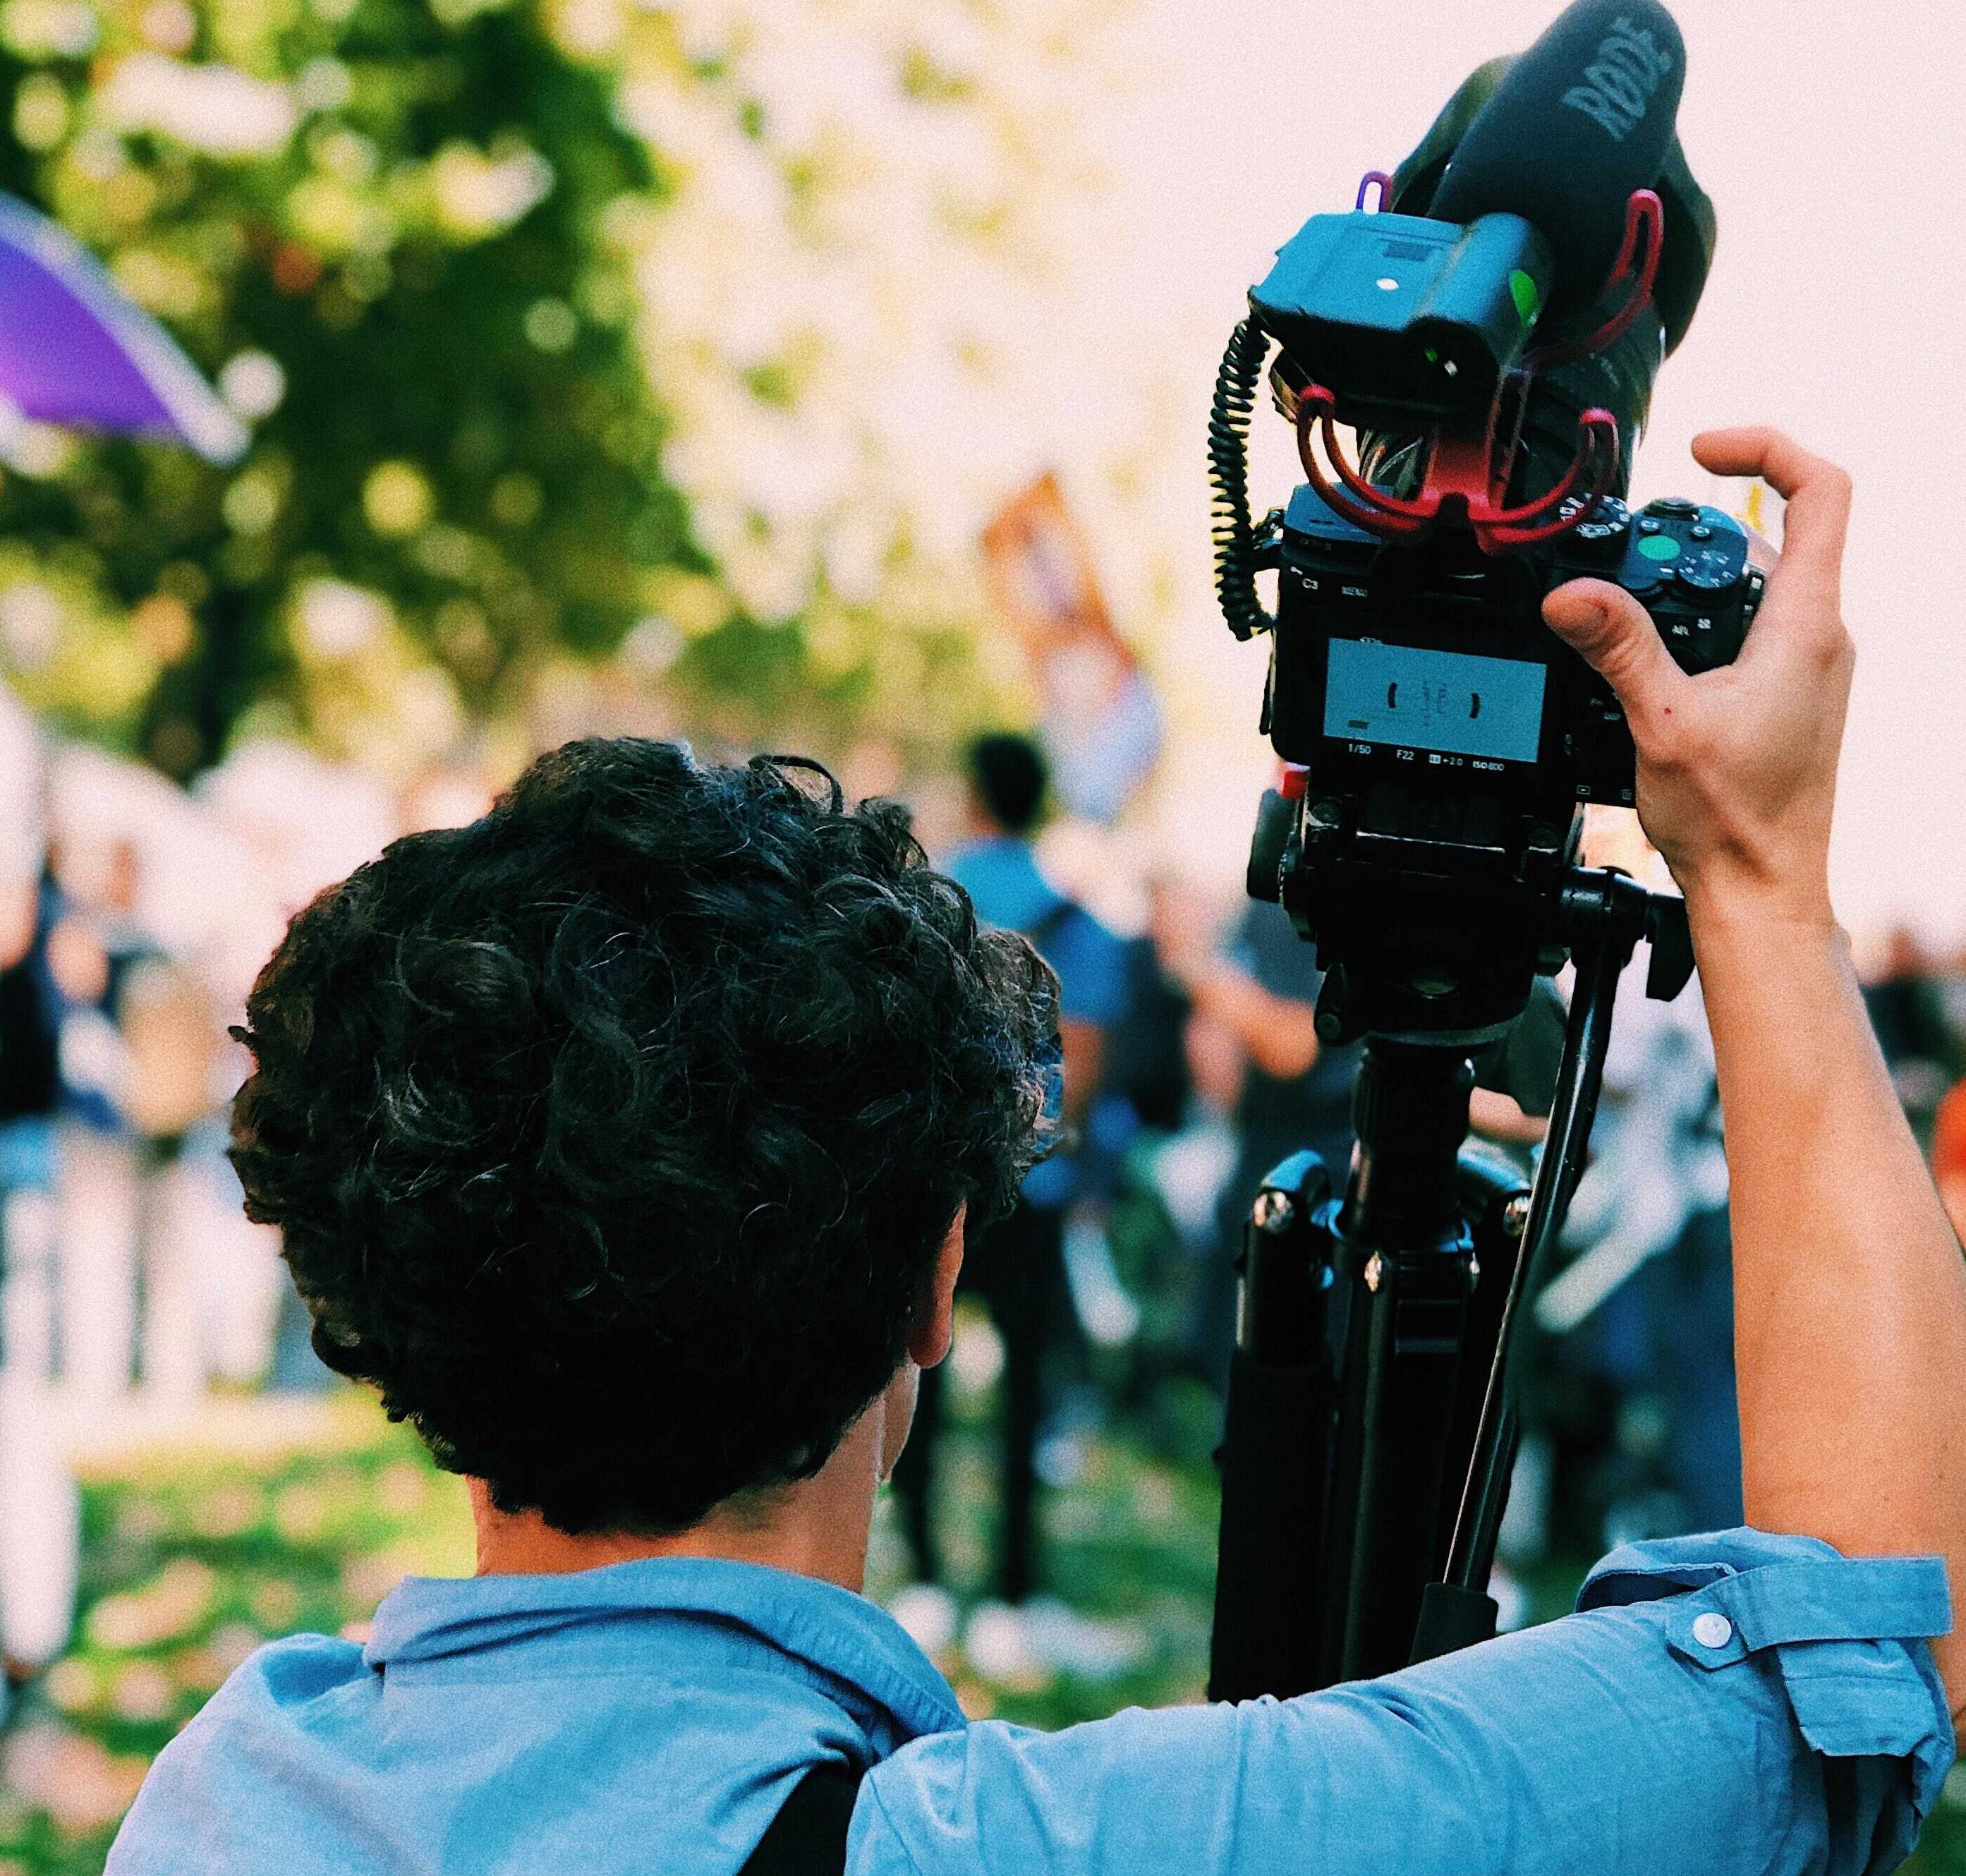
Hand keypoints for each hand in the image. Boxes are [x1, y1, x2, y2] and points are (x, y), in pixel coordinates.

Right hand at [1542, 427, 1853, 927]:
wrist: (1761, 887)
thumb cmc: (1734, 820)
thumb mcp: (1662, 723)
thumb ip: (1618, 648)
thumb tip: (1571, 593)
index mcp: (1807, 626)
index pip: (1821, 491)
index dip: (1763, 448)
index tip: (1699, 451)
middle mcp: (1819, 636)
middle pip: (1775, 532)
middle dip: (1699, 528)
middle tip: (1633, 549)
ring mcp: (1807, 665)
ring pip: (1759, 581)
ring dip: (1696, 577)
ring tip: (1632, 601)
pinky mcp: (1787, 692)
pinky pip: (1750, 625)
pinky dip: (1701, 617)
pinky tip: (1651, 653)